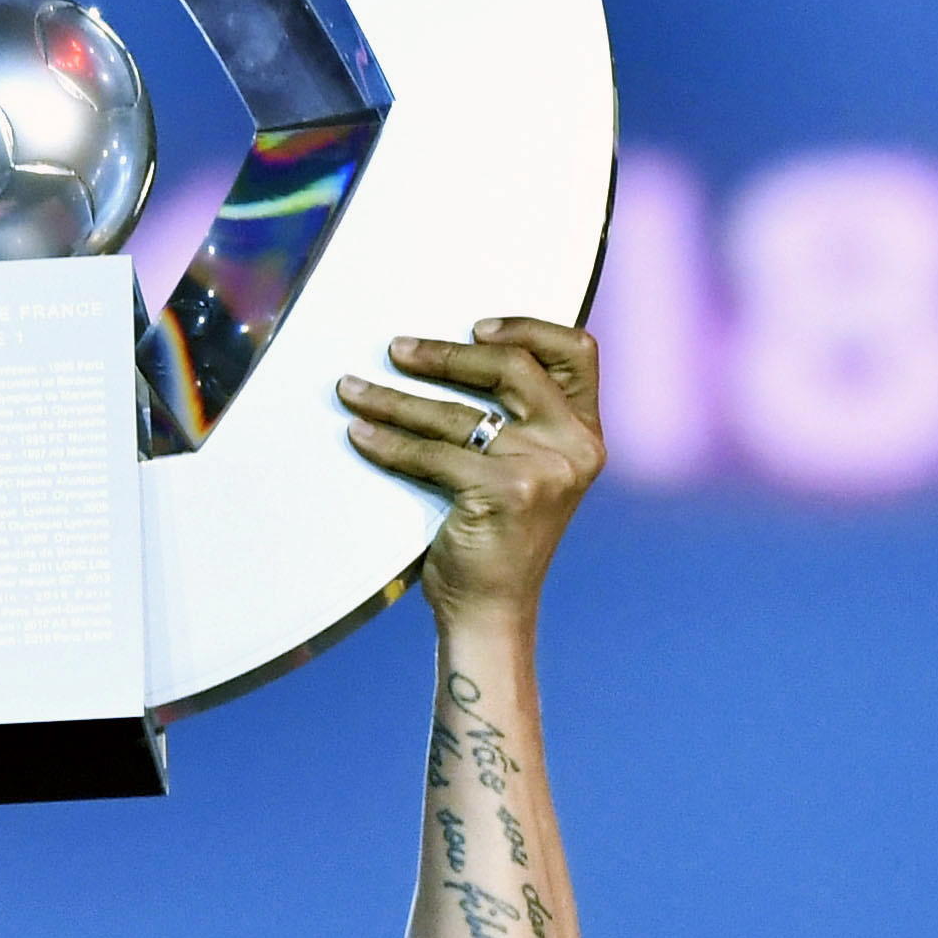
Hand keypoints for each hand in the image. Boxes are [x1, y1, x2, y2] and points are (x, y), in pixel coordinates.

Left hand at [339, 320, 602, 632]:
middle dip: (445, 354)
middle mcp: (575, 446)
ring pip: (455, 414)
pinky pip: (431, 454)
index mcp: (586, 434)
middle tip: (395, 349)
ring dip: (394, 397)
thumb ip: (521, 422)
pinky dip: (387, 442)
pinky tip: (359, 433)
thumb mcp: (529, 470)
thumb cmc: (498, 538)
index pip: (577, 352)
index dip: (528, 327)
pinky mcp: (505, 492)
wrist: (493, 611)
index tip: (476, 327)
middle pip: (511, 368)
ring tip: (352, 387)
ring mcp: (543, 469)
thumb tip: (454, 353)